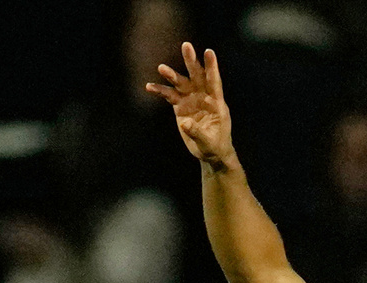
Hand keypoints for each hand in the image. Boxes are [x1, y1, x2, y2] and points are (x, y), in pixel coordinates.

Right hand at [146, 42, 235, 167]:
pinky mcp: (181, 106)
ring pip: (181, 83)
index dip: (212, 67)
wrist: (209, 152)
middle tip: (186, 45)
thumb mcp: (208, 142)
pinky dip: (160, 91)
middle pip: (197, 76)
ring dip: (172, 75)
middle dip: (191, 61)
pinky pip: (169, 95)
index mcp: (217, 103)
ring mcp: (191, 100)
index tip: (209, 51)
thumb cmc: (214, 146)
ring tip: (161, 68)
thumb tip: (186, 123)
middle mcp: (204, 97)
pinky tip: (149, 87)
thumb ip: (198, 132)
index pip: (214, 82)